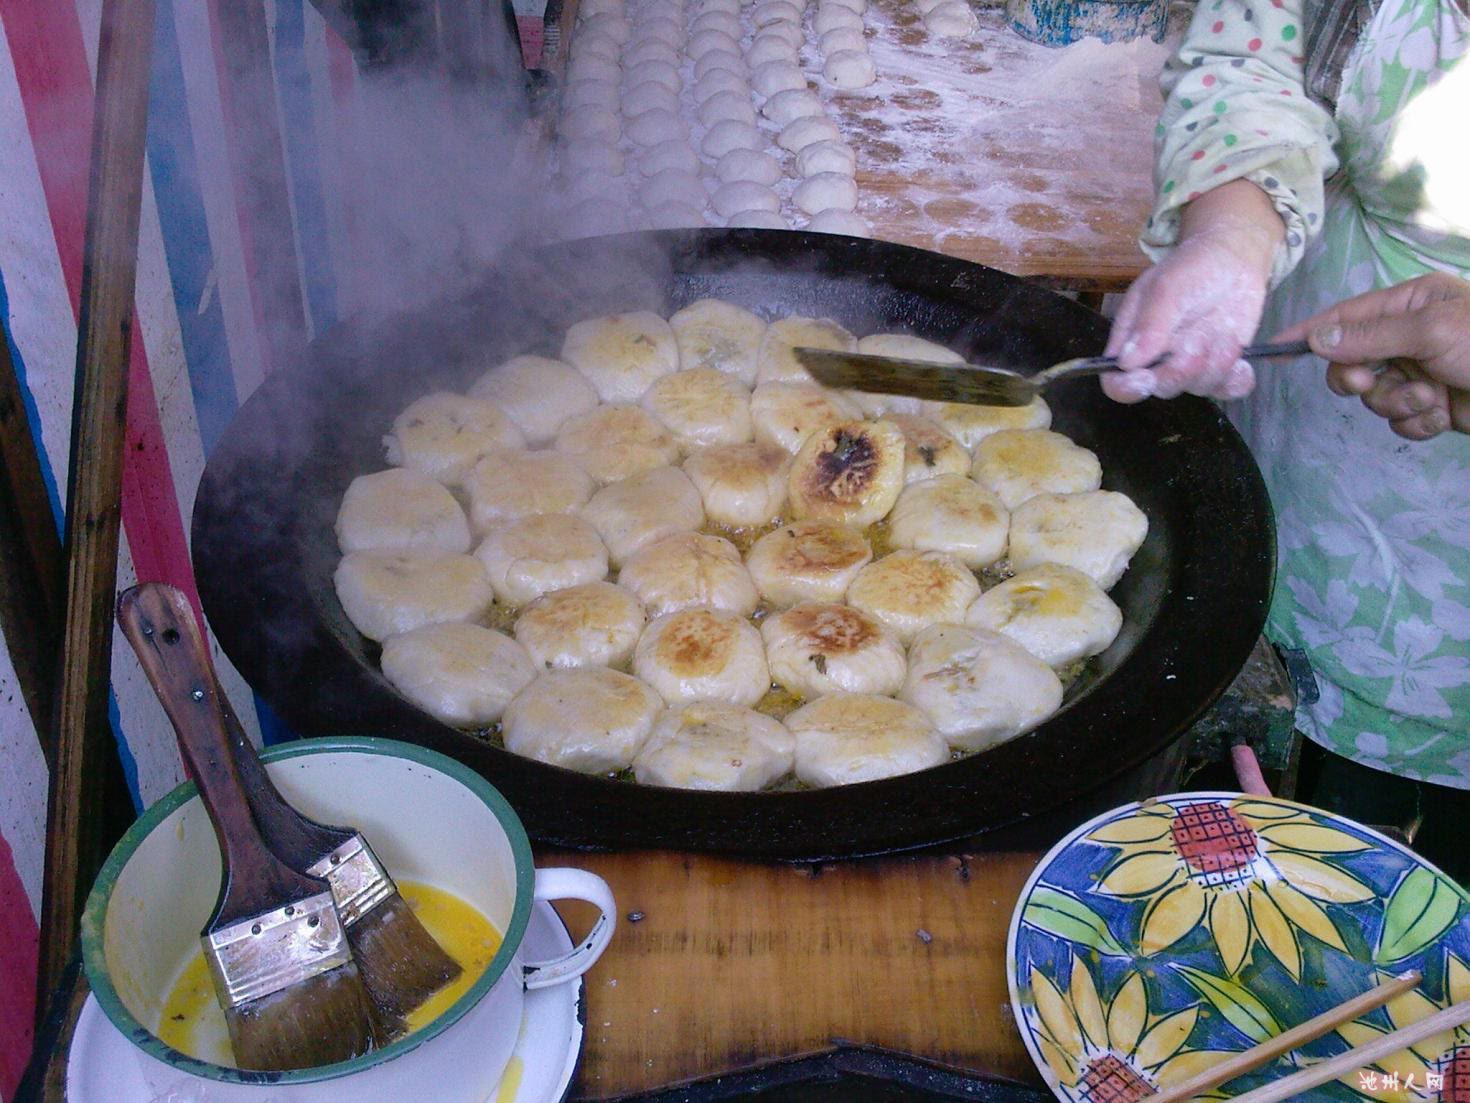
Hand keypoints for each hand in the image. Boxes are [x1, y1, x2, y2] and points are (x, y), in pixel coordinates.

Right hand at [1104, 181, 1284, 402]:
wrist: (1232, 260)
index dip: (1127, 388)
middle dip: (1183, 369)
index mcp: (1132, 343)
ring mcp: (1191, 366)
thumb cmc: (1191, 266)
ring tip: (1224, 332)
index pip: (1116, 382)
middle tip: (1199, 338)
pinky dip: (1237, 379)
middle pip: (1161, 388)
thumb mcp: (1166, 286)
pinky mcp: (1221, 368)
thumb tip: (1127, 362)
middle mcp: (1158, 360)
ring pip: (1198, 388)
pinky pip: (1228, 390)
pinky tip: (1240, 357)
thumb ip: (1149, 323)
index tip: (1147, 377)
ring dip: (1216, 363)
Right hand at [1275, 272, 1469, 440]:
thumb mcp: (1431, 331)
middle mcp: (1411, 336)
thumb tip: (1319, 338)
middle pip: (1352, 363)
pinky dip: (1418, 422)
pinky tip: (1444, 414)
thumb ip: (1370, 335)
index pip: (1346, 316)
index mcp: (1411, 305)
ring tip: (1433, 397)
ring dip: (1398, 403)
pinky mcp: (1434, 405)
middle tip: (1371, 382)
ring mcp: (1422, 372)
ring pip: (1376, 397)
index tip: (1273, 348)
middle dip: (1361, 379)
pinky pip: (1401, 420)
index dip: (1310, 333)